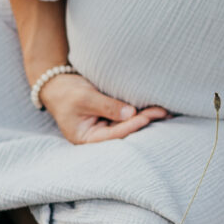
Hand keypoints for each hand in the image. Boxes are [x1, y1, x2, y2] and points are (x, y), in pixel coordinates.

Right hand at [39, 73, 169, 143]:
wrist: (58, 84)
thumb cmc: (67, 92)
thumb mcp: (85, 98)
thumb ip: (107, 106)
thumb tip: (131, 113)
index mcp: (86, 138)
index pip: (112, 135)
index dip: (130, 126)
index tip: (145, 117)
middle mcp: (98, 136)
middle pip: (124, 131)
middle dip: (144, 122)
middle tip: (163, 112)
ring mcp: (106, 126)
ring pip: (129, 123)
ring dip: (146, 116)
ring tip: (165, 111)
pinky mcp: (112, 116)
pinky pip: (128, 116)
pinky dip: (141, 111)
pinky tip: (156, 108)